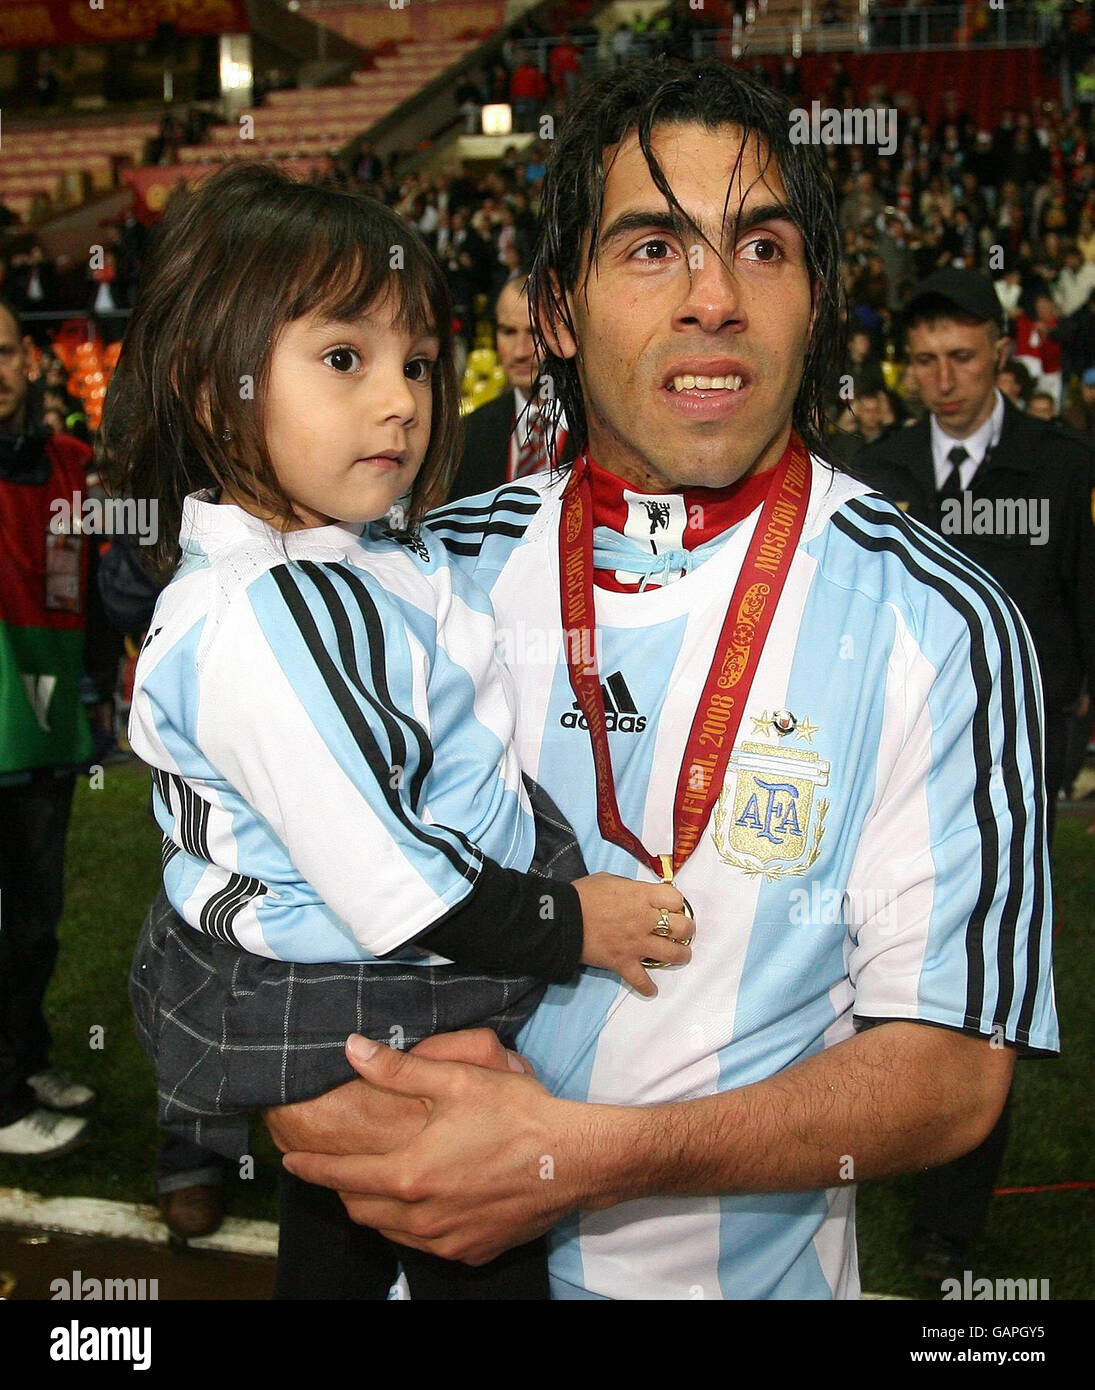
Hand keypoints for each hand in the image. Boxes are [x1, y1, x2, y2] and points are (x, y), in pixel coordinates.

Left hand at [283, 1035, 605, 1264]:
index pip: (341, 1174)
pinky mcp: (472, 1252)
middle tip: (337, 1166)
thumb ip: (397, 1069)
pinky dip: (413, 1225)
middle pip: (360, 1208)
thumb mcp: (455, 1080)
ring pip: (390, 1230)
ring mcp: (447, 1240)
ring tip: (379, 1182)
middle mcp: (421, 1216)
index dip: (310, 1167)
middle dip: (342, 1187)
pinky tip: (426, 1201)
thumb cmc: (517, 1115)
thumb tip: (352, 1049)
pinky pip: (426, 1244)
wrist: (574, 1160)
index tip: (289, 1161)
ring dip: (377, 1208)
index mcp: (409, 1173)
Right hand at [575, 873, 691, 996]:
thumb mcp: (610, 880)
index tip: (673, 906)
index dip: (677, 902)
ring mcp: (636, 944)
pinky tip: (651, 989)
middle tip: (683, 931)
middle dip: (686, 929)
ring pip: (672, 954)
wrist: (562, 918)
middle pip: (682, 927)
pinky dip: (648, 987)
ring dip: (681, 955)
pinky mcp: (623, 963)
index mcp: (642, 896)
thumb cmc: (583, 894)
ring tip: (681, 955)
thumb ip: (631, 889)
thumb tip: (641, 895)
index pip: (676, 899)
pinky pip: (642, 980)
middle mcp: (645, 920)